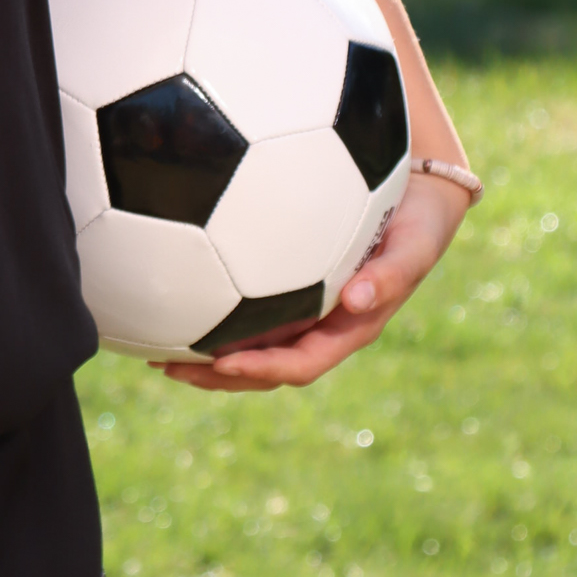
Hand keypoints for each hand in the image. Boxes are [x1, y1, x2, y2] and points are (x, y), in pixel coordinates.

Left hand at [153, 172, 471, 394]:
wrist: (421, 201)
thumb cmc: (418, 222)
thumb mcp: (415, 246)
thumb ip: (392, 273)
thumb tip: (356, 299)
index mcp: (348, 330)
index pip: (299, 365)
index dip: (260, 370)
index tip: (220, 364)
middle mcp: (321, 328)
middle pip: (264, 367)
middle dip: (215, 375)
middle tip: (165, 365)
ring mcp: (304, 313)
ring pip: (249, 346)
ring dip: (204, 354)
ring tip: (154, 349)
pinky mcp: (290, 290)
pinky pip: (246, 312)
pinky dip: (212, 314)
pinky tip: (176, 299)